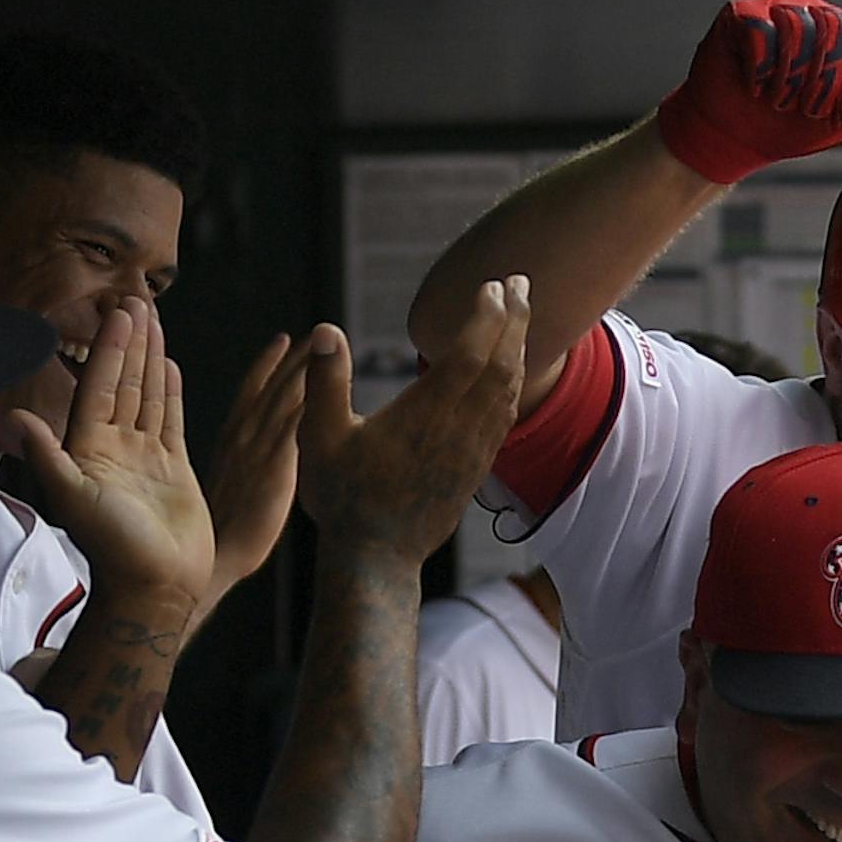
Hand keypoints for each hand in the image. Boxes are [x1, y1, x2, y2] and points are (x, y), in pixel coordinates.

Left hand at [11, 300, 214, 609]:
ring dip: (151, 358)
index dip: (109, 349)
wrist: (154, 586)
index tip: (117, 313)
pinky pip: (172, 422)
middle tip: (137, 299)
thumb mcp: (73, 498)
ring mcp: (146, 457)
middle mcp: (116, 446)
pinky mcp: (173, 471)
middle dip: (131, 341)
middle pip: (125, 382)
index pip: (100, 386)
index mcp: (90, 447)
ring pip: (148, 396)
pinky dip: (171, 394)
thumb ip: (47, 455)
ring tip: (155, 321)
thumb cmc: (113, 548)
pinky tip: (172, 366)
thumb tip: (14, 418)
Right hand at [200, 331, 319, 610]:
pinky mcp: (277, 465)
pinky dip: (310, 397)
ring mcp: (259, 448)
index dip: (267, 364)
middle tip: (317, 330)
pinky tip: (327, 379)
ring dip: (305, 368)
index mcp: (230, 439)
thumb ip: (249, 467)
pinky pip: (296, 422)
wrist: (214, 558)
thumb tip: (265, 465)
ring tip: (326, 342)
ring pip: (285, 397)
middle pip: (271, 386)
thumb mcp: (234, 489)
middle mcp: (243, 436)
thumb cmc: (220, 533)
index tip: (283, 339)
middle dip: (292, 357)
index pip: (250, 390)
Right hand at [297, 277, 529, 561]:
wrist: (377, 560)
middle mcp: (458, 432)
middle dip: (515, 320)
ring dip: (518, 350)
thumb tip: (326, 328)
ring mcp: (472, 454)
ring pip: (508, 393)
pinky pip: (504, 421)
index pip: (469, 355)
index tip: (494, 284)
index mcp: (426, 416)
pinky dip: (512, 387)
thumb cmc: (343, 499)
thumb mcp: (319, 438)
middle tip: (522, 281)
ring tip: (521, 316)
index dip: (486, 317)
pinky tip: (509, 373)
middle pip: (501, 366)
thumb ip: (325, 381)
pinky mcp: (474, 472)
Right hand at [657, 0, 841, 183]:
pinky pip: (760, 32)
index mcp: (838, 33)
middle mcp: (809, 12)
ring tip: (775, 99)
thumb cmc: (787, 128)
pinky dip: (759, 70)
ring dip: (786, 77)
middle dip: (817, 80)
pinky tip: (753, 86)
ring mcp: (774, 9)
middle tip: (799, 106)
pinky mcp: (740, 15)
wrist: (734, 141)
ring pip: (796, 27)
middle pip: (832, 28)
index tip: (830, 108)